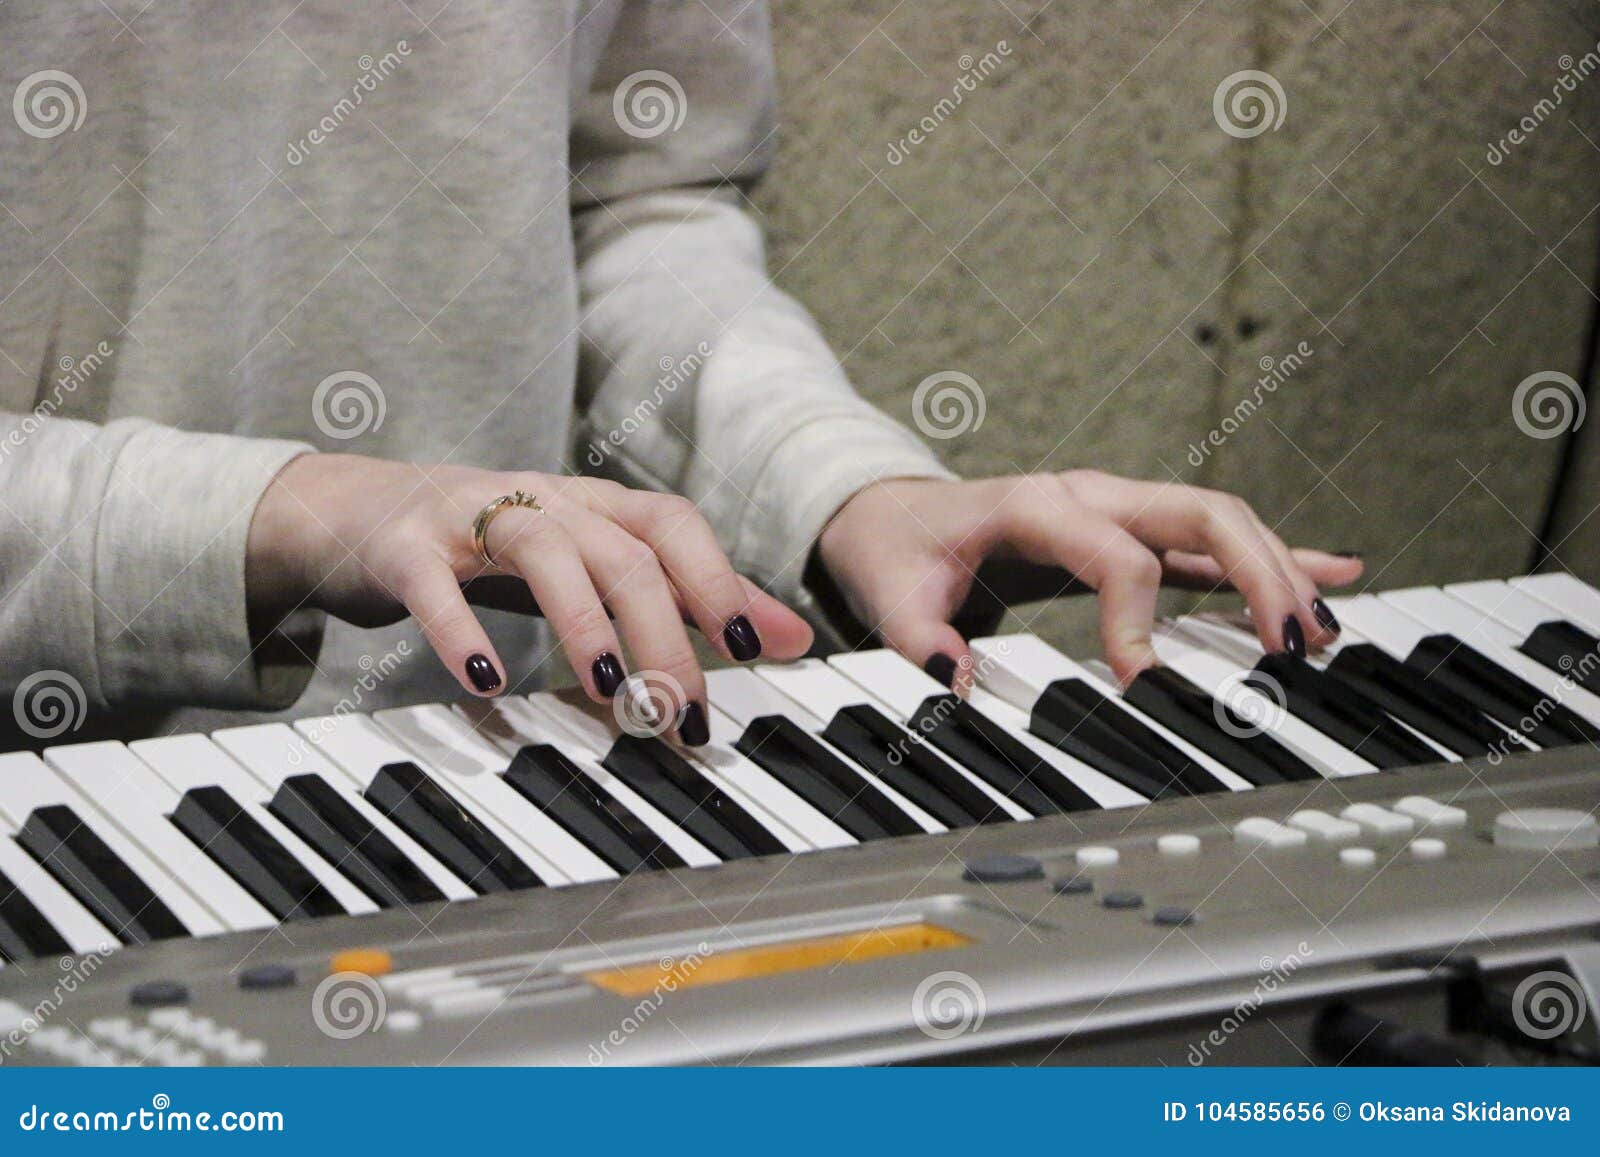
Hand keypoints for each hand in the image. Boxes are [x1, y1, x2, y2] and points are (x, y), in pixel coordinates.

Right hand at [246, 455, 811, 739]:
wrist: (350, 512)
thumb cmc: (485, 545)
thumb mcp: (587, 563)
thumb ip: (686, 598)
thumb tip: (790, 636)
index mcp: (590, 505)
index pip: (672, 525)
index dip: (719, 578)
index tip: (756, 649)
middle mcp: (540, 499)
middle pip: (622, 551)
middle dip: (664, 633)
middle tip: (682, 711)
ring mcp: (468, 515)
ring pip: (545, 551)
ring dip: (586, 622)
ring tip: (611, 688)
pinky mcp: (403, 546)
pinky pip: (434, 584)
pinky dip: (462, 631)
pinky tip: (485, 682)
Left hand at [816, 471, 1362, 690]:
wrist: (892, 513)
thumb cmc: (897, 550)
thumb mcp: (889, 597)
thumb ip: (919, 639)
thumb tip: (959, 679)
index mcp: (1037, 505)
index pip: (1116, 554)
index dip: (1137, 619)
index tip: (1142, 683)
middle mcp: (1090, 496)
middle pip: (1201, 513)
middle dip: (1260, 572)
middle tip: (1294, 644)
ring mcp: (1118, 508)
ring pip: (1222, 522)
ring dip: (1279, 569)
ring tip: (1323, 631)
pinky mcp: (1133, 532)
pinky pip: (1214, 541)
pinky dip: (1274, 557)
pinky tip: (1333, 574)